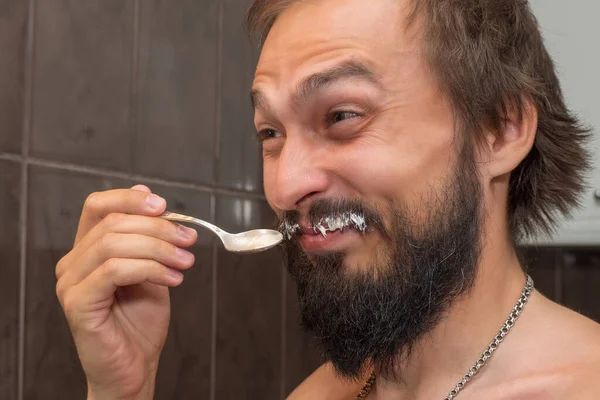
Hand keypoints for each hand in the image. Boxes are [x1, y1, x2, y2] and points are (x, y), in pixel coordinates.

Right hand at [55, 185, 196, 399]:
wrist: (135, 365)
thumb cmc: (141, 320)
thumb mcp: (151, 267)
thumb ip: (147, 235)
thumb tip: (146, 193)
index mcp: (87, 249)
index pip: (97, 206)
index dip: (130, 199)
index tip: (165, 206)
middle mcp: (72, 263)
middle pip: (112, 222)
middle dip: (158, 227)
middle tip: (189, 240)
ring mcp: (70, 283)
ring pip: (114, 243)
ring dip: (159, 248)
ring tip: (186, 262)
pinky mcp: (78, 303)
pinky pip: (115, 270)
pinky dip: (150, 268)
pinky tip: (173, 279)